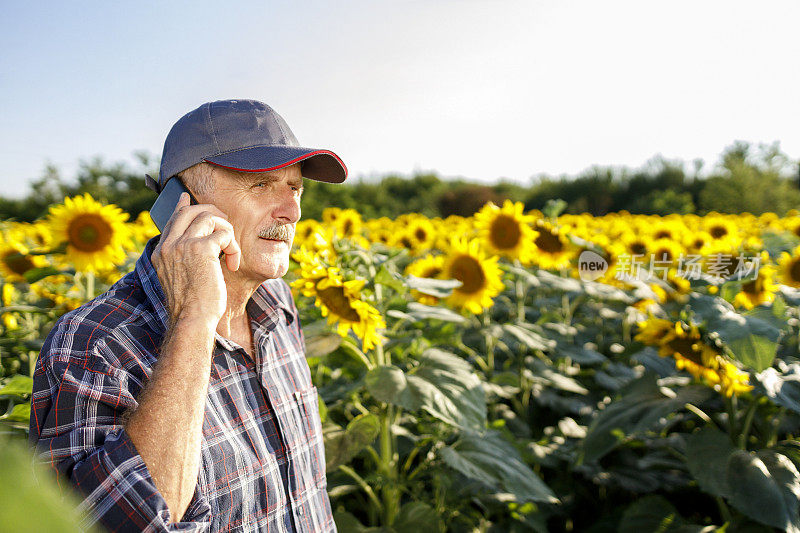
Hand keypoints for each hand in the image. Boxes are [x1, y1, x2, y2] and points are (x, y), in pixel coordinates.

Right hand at [151, 193, 240, 326]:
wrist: (191, 320)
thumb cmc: (192, 306)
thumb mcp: (180, 279)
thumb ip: (183, 260)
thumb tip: (202, 244)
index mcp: (160, 253)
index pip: (171, 220)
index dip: (182, 207)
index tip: (186, 198)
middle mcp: (168, 246)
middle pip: (189, 211)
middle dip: (211, 212)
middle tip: (225, 224)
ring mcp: (183, 245)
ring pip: (209, 217)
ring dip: (226, 232)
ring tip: (230, 252)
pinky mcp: (201, 249)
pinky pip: (225, 234)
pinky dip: (233, 248)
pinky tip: (232, 264)